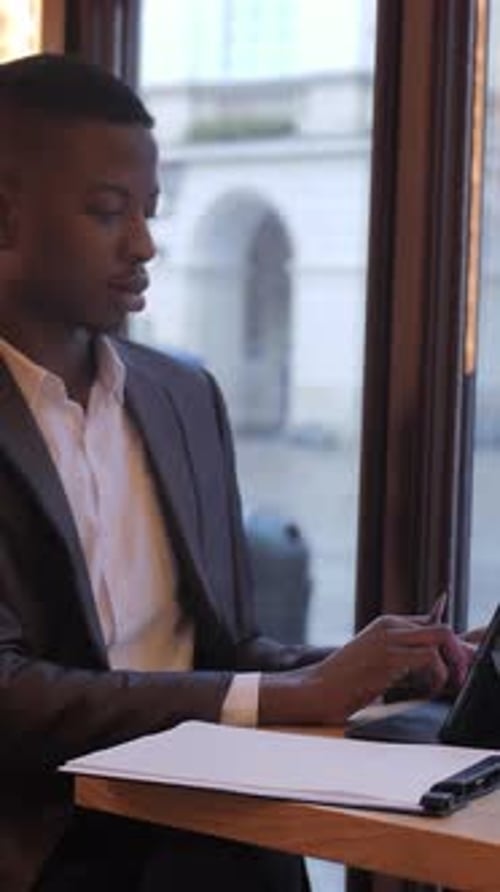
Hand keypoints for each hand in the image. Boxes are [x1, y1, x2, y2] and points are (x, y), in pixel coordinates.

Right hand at [300, 612, 469, 723]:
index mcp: (387, 623)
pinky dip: (436, 677)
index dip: (447, 647)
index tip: (449, 669)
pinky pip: (429, 658)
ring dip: (447, 667)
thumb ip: (403, 651)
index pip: (433, 625)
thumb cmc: (347, 679)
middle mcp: (389, 625)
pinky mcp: (388, 657)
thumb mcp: (378, 658)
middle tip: (453, 678)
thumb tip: (435, 656)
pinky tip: (424, 691)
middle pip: (441, 628)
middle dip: (455, 653)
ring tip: (435, 686)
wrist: (319, 687)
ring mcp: (388, 639)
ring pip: (439, 639)